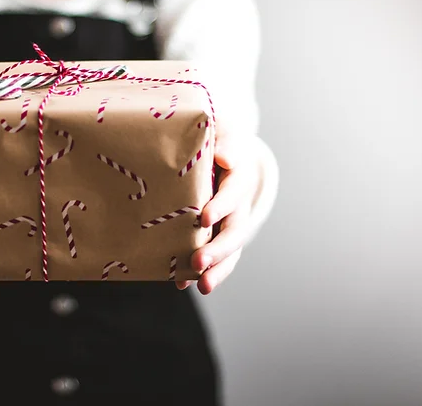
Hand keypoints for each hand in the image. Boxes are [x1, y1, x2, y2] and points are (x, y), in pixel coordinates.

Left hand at [176, 133, 258, 294]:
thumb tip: (225, 157)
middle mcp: (239, 205)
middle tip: (198, 262)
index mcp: (239, 178)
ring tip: (202, 287)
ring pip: (229, 251)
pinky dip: (202, 272)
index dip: (221, 206)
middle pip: (234, 231)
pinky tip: (183, 284)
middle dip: (217, 249)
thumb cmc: (217, 141)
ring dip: (217, 270)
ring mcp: (231, 223)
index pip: (233, 193)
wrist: (224, 155)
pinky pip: (216, 258)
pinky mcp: (219, 235)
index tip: (204, 217)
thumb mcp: (222, 134)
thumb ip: (224, 143)